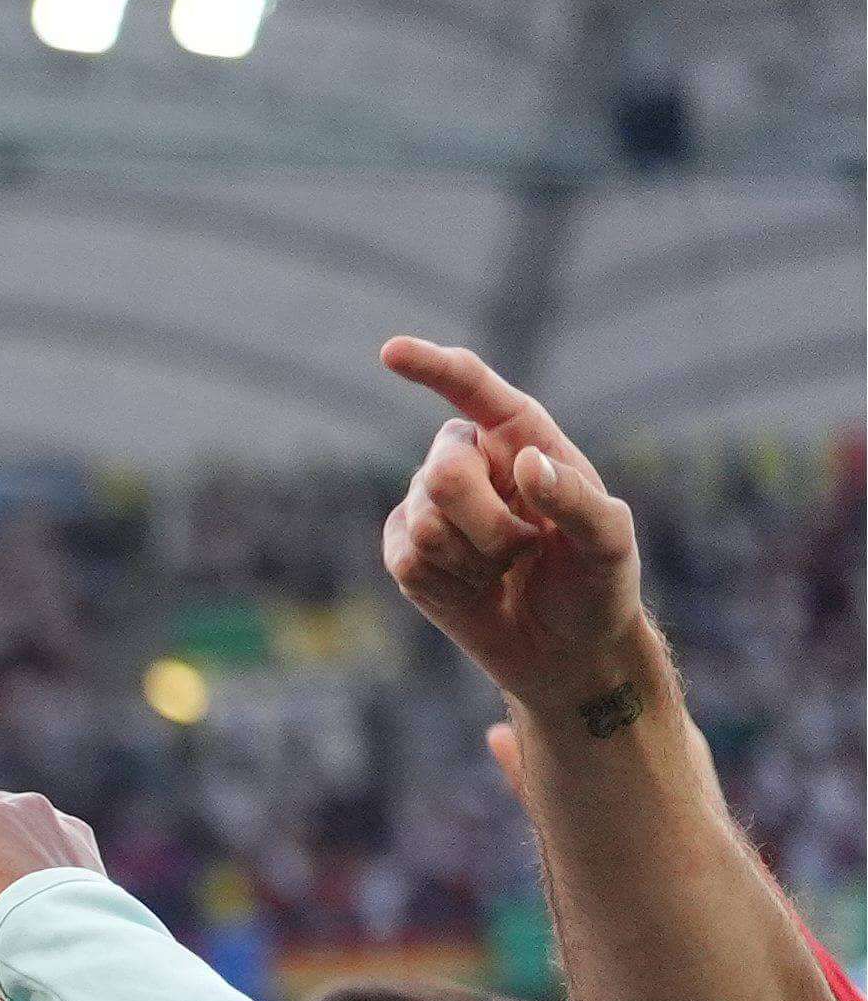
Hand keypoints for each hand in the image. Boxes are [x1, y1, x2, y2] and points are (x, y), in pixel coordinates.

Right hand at [378, 340, 650, 719]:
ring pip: (423, 524)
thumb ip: (576, 499)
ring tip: (503, 570)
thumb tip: (526, 466)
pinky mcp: (404, 550)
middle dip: (485, 525)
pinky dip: (447, 585)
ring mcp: (430, 505)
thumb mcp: (610, 542)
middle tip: (523, 549)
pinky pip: (405, 560)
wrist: (564, 648)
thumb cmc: (596, 584)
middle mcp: (471, 461)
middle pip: (443, 472)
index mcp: (522, 439)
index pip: (473, 388)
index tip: (391, 352)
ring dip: (471, 561)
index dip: (432, 367)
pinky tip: (473, 588)